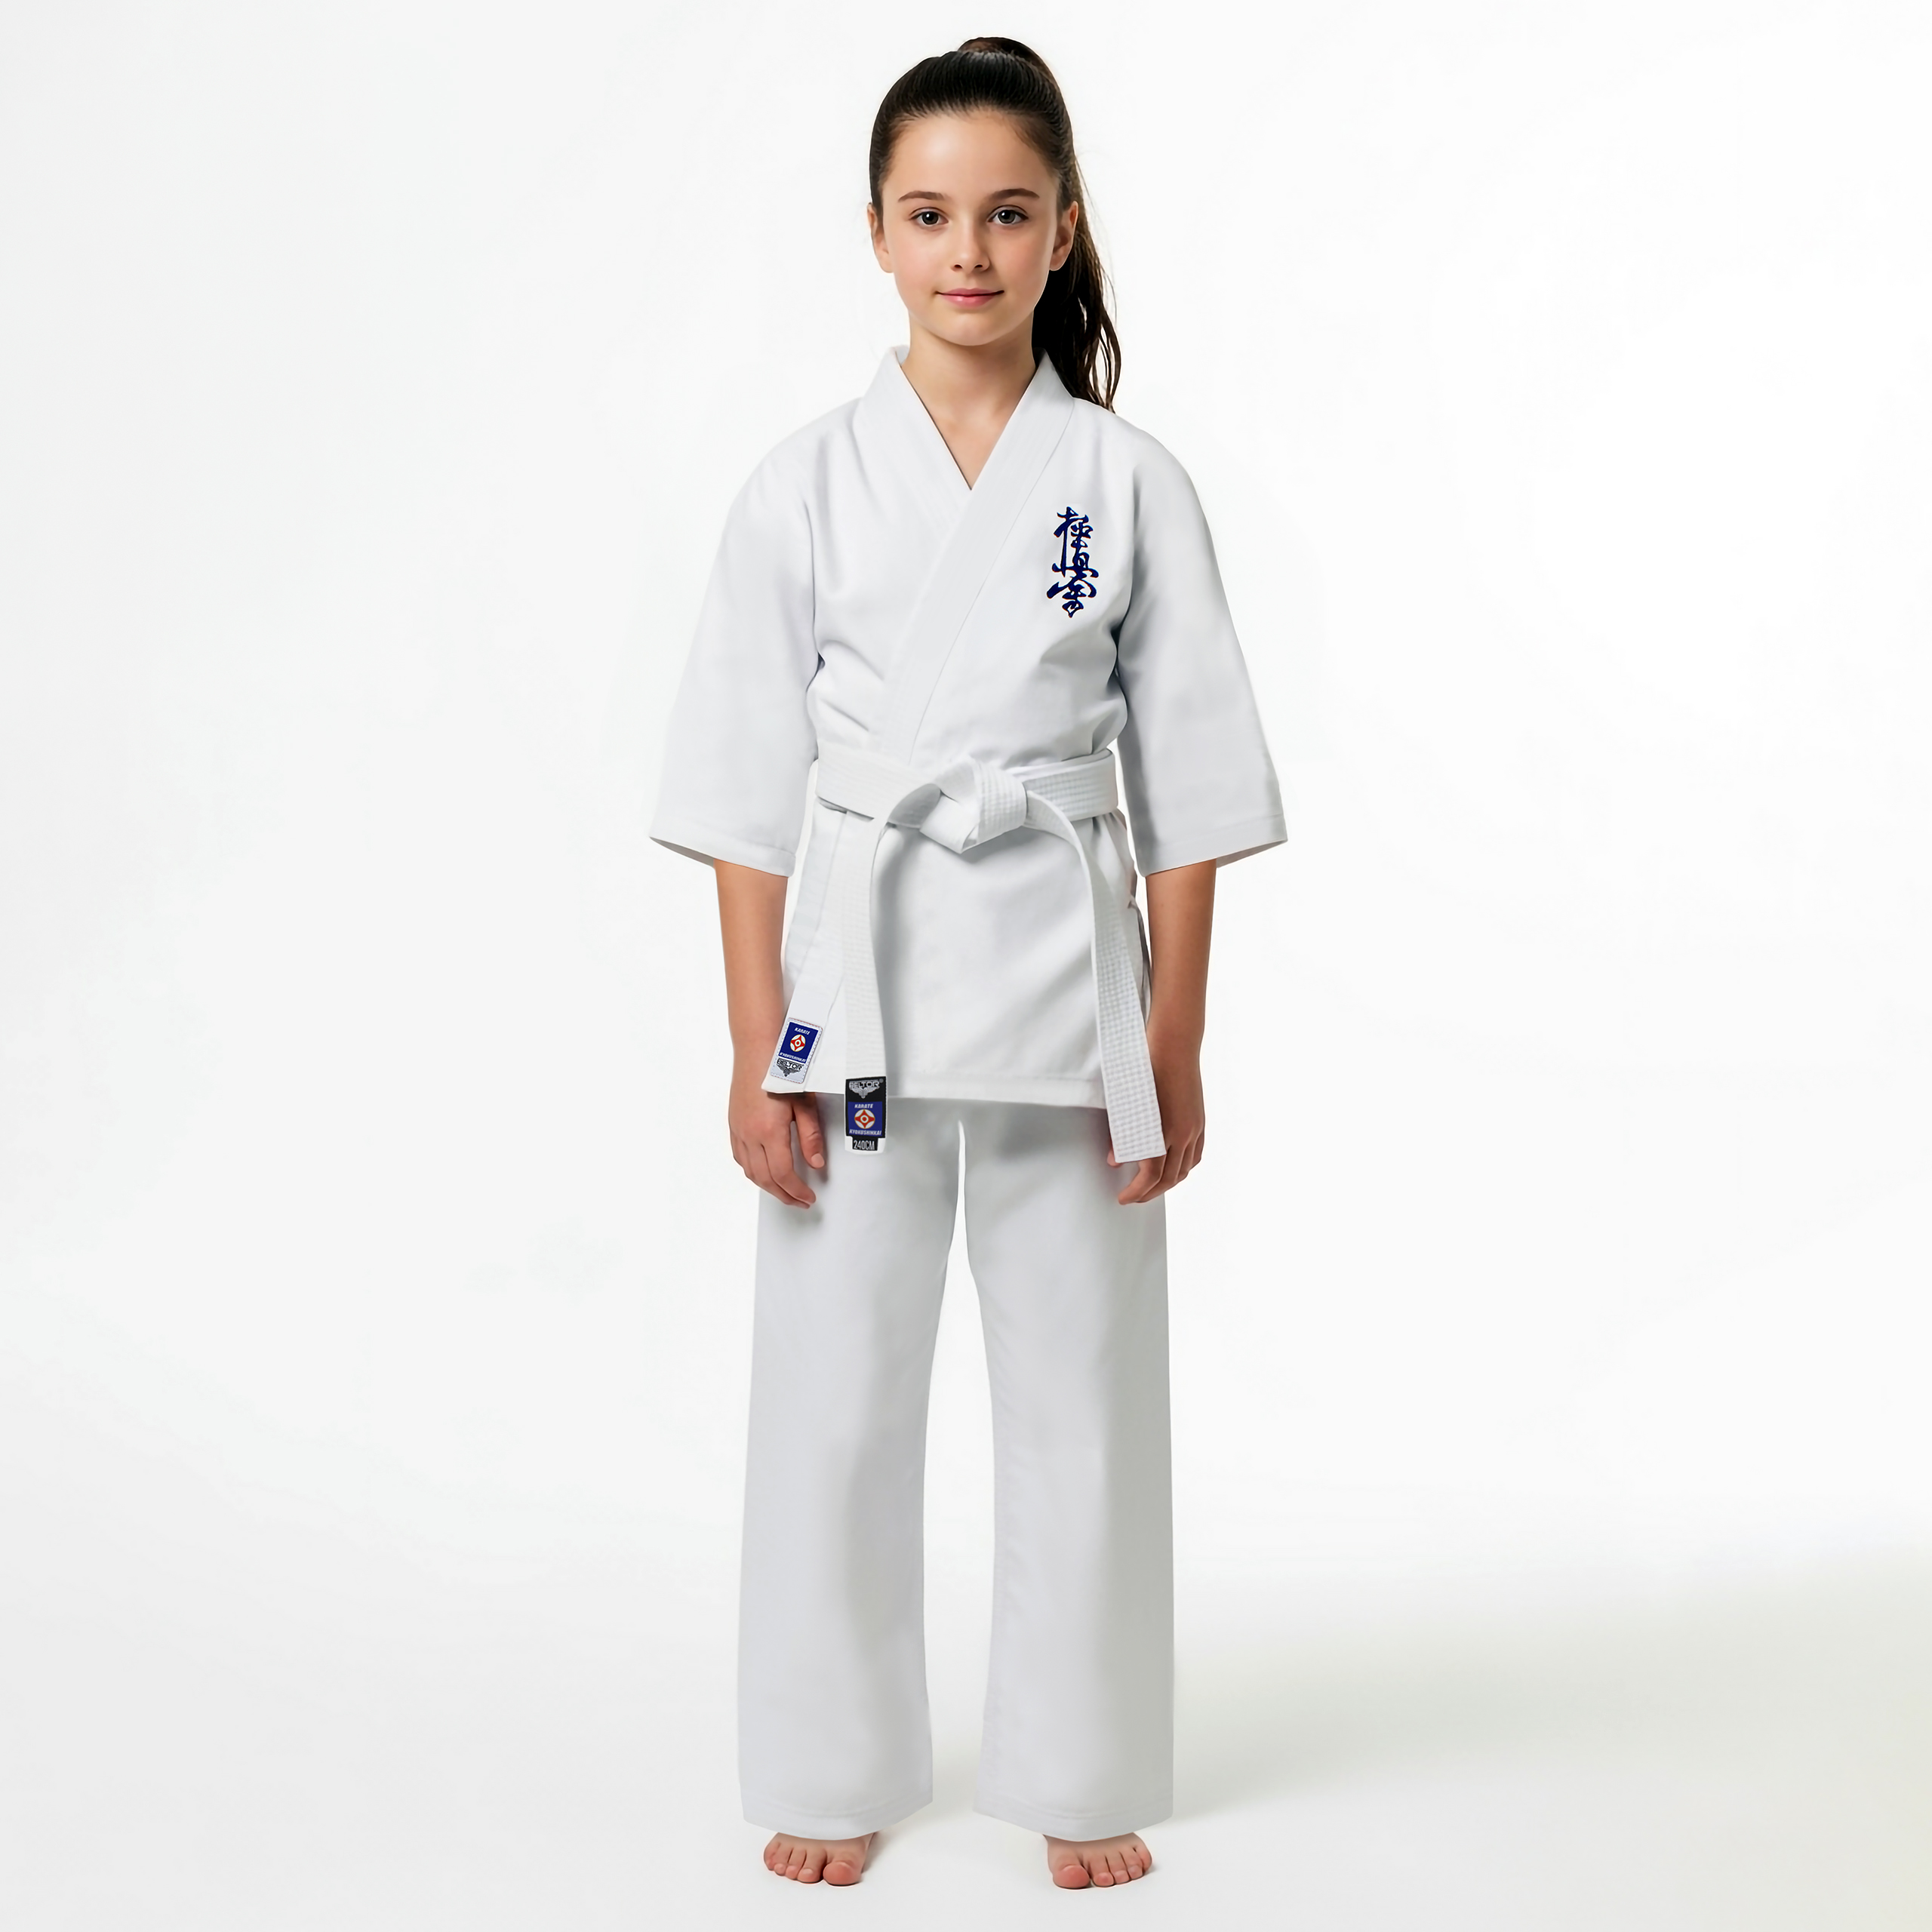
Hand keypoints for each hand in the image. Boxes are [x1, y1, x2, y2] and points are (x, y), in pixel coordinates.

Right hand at [729, 1067, 825, 1207]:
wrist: (757, 1046)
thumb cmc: (784, 1068)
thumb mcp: (805, 1103)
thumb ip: (810, 1136)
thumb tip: (816, 1163)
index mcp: (769, 1130)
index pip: (783, 1174)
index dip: (797, 1191)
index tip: (809, 1197)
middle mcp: (749, 1133)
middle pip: (764, 1178)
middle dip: (783, 1195)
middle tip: (800, 1201)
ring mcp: (738, 1129)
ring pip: (749, 1171)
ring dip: (767, 1186)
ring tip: (784, 1191)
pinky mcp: (733, 1123)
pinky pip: (740, 1157)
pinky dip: (752, 1170)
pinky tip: (763, 1171)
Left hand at [1111, 1035, 1204, 1204]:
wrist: (1174, 1043)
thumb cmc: (1146, 1067)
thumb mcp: (1128, 1101)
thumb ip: (1121, 1134)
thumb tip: (1115, 1159)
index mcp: (1164, 1130)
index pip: (1151, 1175)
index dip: (1136, 1191)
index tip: (1123, 1198)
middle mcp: (1184, 1133)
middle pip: (1169, 1178)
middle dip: (1150, 1193)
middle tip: (1133, 1197)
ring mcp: (1195, 1127)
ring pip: (1185, 1170)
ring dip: (1167, 1183)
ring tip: (1150, 1187)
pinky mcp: (1200, 1121)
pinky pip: (1196, 1155)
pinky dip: (1183, 1168)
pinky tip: (1173, 1168)